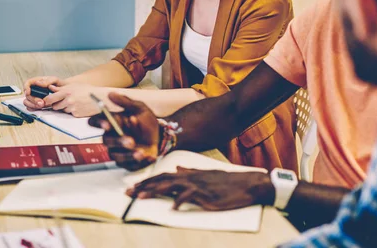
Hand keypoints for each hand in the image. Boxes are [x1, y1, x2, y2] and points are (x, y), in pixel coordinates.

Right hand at [23, 76, 64, 109]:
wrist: (66, 92)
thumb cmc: (59, 85)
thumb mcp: (55, 80)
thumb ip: (47, 81)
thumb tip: (37, 83)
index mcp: (37, 82)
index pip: (27, 83)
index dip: (26, 87)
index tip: (29, 92)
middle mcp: (34, 90)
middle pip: (27, 95)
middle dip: (33, 99)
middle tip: (41, 102)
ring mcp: (35, 97)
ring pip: (27, 102)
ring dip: (33, 105)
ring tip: (41, 106)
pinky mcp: (36, 104)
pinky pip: (30, 107)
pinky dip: (34, 108)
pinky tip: (39, 108)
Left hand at [44, 85, 121, 117]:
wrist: (100, 98)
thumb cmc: (88, 90)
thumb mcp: (74, 86)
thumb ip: (61, 88)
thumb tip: (50, 88)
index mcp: (66, 92)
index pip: (49, 99)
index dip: (46, 101)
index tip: (46, 101)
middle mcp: (68, 101)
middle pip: (55, 106)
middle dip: (57, 104)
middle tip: (63, 101)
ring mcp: (72, 108)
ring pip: (62, 110)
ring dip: (65, 108)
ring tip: (74, 102)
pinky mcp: (76, 115)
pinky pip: (70, 114)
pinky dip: (72, 111)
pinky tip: (79, 106)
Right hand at [89, 93, 159, 170]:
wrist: (161, 136)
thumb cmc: (146, 121)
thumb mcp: (140, 108)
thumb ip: (126, 102)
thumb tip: (110, 94)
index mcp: (111, 123)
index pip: (95, 122)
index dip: (98, 123)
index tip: (108, 123)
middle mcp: (111, 137)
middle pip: (106, 141)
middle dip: (118, 141)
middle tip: (131, 141)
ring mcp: (117, 151)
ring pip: (116, 155)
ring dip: (128, 155)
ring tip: (141, 152)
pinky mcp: (126, 163)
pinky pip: (128, 165)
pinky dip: (138, 162)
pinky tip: (148, 157)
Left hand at [128, 167, 274, 210]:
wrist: (248, 183)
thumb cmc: (228, 181)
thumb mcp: (207, 174)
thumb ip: (191, 172)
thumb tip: (178, 170)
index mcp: (190, 174)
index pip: (164, 175)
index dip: (147, 181)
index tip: (133, 186)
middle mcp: (191, 177)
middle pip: (163, 180)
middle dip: (144, 186)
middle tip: (128, 192)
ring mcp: (199, 185)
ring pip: (172, 186)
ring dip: (155, 191)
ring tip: (140, 196)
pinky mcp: (207, 195)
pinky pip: (191, 196)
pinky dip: (180, 201)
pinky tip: (172, 207)